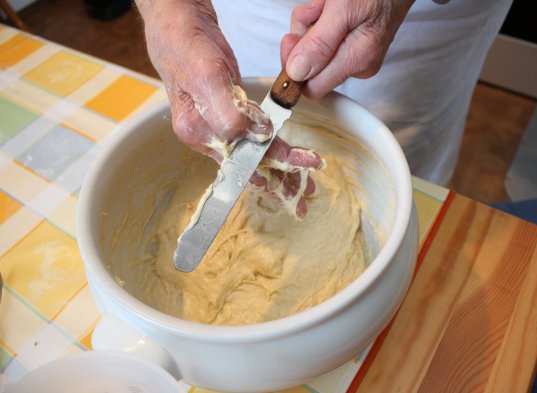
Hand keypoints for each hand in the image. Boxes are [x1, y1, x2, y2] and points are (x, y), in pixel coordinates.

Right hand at [136, 0, 323, 217]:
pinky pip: (254, 140)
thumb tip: (255, 135)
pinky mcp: (230, 116)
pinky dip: (271, 152)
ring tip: (303, 185)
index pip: (240, 156)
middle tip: (307, 191)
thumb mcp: (206, 76)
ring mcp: (218, 127)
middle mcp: (207, 135)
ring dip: (280, 170)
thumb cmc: (186, 46)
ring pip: (254, 155)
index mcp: (198, 131)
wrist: (181, 26)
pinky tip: (285, 164)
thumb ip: (228, 111)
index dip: (273, 162)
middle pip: (249, 163)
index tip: (300, 165)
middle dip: (279, 178)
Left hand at [280, 0, 414, 97]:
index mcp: (357, 61)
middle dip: (304, 37)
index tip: (293, 39)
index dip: (295, 67)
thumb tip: (298, 73)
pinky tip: (330, 6)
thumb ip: (320, 43)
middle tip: (316, 11)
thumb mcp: (344, 8)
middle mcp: (357, 64)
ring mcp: (355, 55)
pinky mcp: (352, 45)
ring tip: (326, 4)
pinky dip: (318, 20)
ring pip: (313, 50)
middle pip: (310, 67)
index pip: (312, 88)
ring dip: (310, 23)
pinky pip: (323, 40)